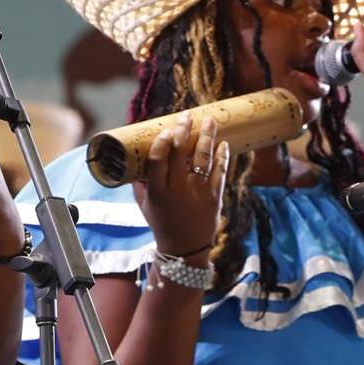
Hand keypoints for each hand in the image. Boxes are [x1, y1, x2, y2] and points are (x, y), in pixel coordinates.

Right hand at [133, 115, 231, 261]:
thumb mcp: (144, 204)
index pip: (158, 160)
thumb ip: (142, 182)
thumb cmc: (161, 223)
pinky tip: (223, 143)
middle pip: (181, 153)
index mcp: (158, 191)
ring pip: (203, 158)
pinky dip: (222, 156)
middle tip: (187, 115)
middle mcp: (178, 190)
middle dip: (184, 130)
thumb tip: (141, 156)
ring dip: (207, 136)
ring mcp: (198, 192)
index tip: (165, 130)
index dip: (162, 142)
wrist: (185, 248)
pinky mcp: (214, 196)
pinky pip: (219, 171)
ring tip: (210, 120)